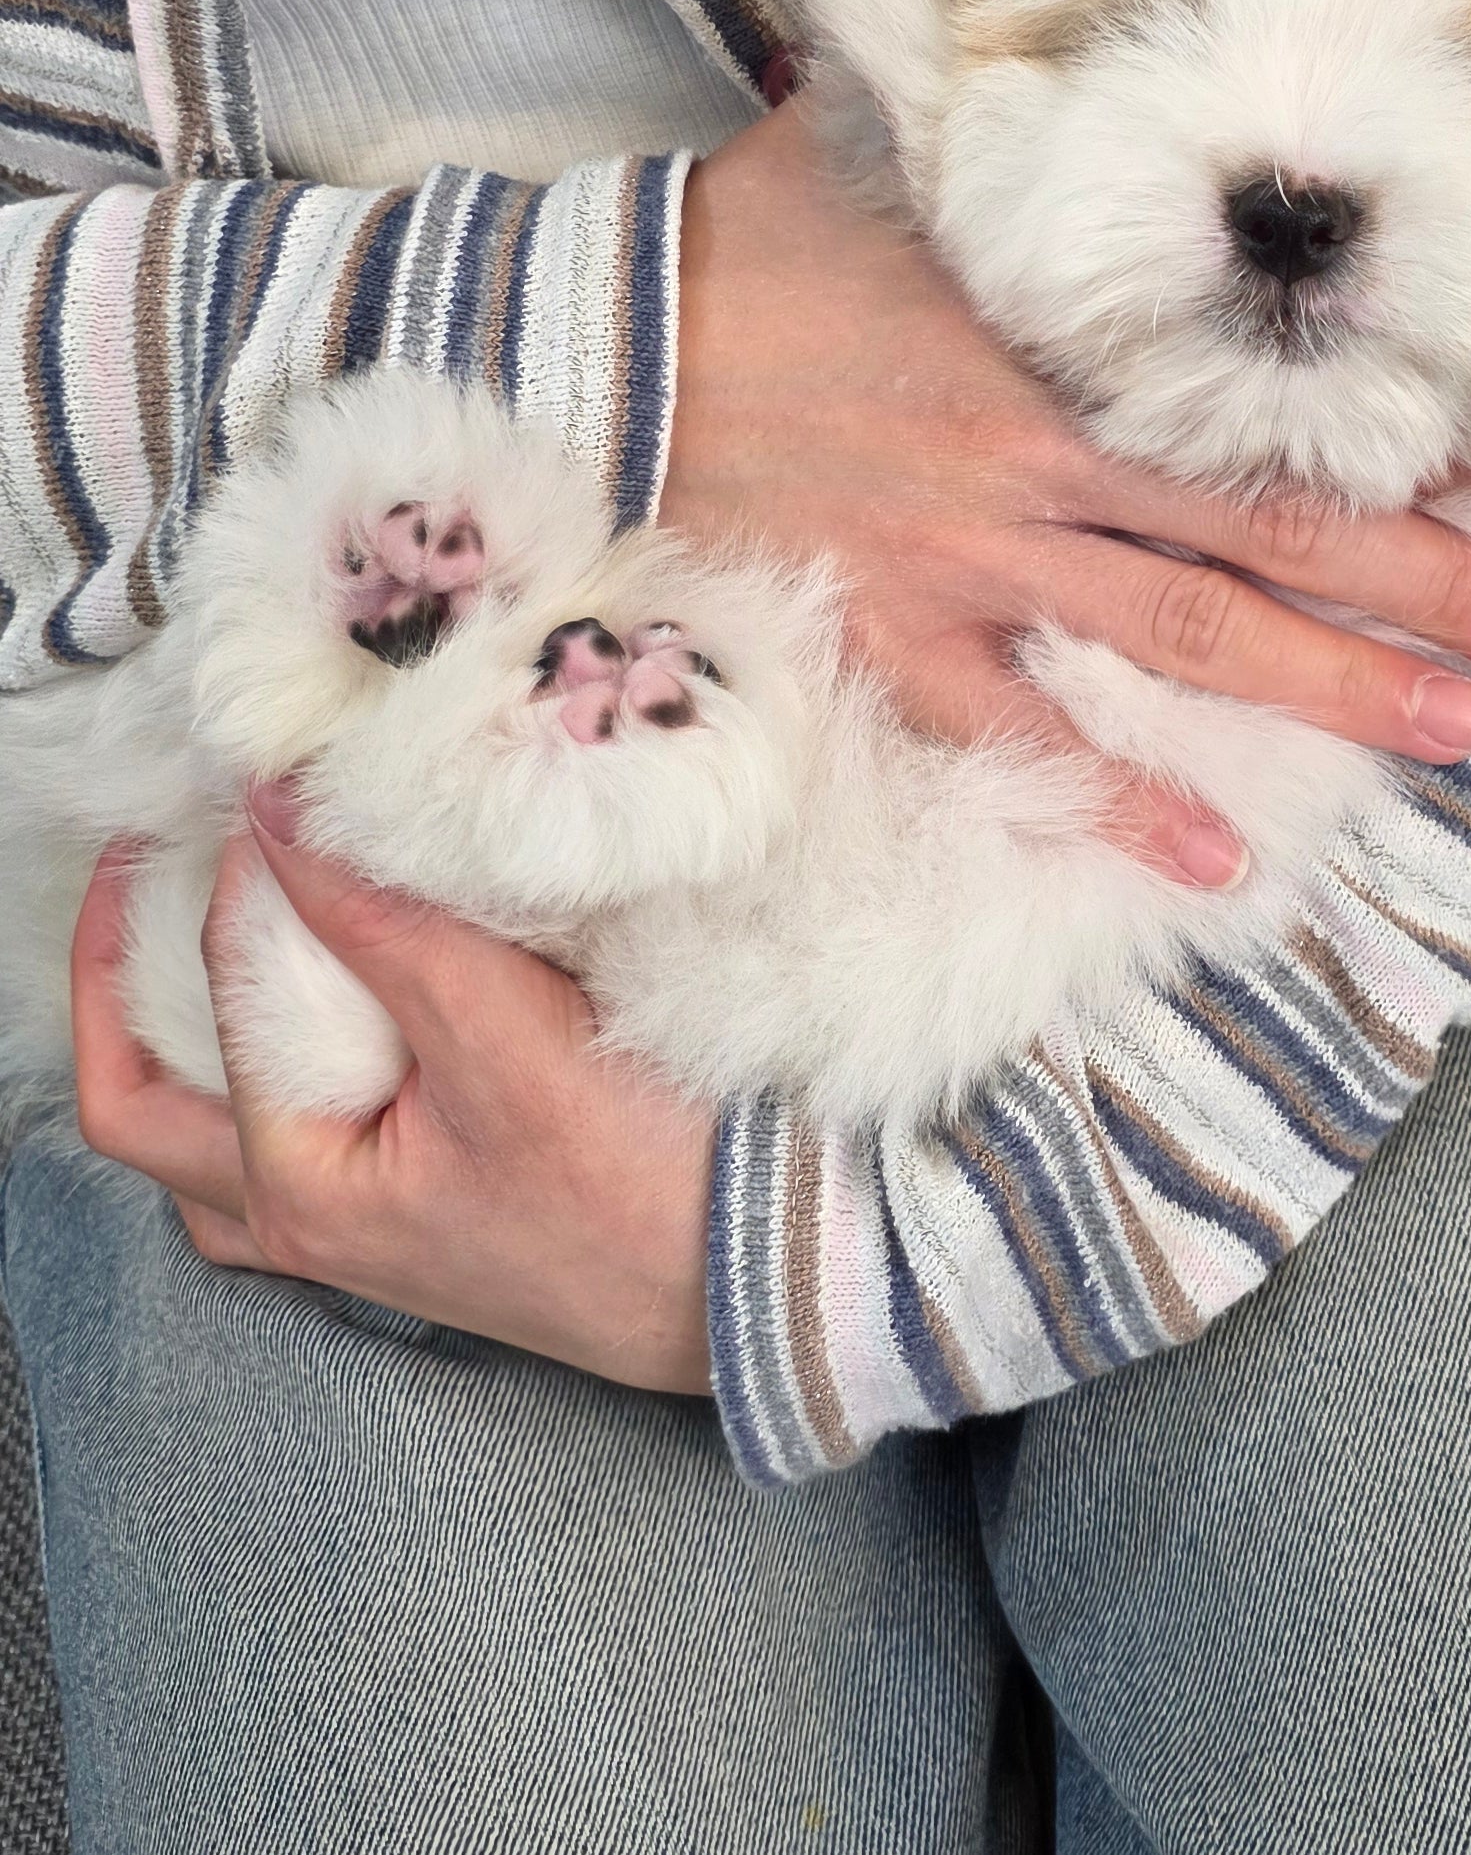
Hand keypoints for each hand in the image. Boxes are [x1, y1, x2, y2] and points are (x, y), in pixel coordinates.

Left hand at [71, 815, 712, 1395]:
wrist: (768, 1278)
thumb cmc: (644, 1189)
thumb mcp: (506, 1041)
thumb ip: (385, 924)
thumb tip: (282, 811)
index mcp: (300, 1187)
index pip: (216, 996)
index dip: (234, 872)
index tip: (281, 773)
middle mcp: (306, 1221)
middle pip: (146, 1104)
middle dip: (122, 981)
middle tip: (149, 862)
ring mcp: (358, 1229)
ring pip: (208, 1138)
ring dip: (187, 1039)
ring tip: (209, 927)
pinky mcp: (418, 1215)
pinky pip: (295, 1143)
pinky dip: (274, 1071)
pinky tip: (325, 1005)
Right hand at [665, 97, 1470, 888]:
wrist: (582, 350)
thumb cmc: (734, 242)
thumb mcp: (880, 146)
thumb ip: (992, 129)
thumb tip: (1060, 37)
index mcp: (1060, 345)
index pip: (1263, 413)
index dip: (1394, 458)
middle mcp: (1042, 460)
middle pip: (1269, 537)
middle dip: (1425, 595)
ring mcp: (969, 559)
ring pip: (1184, 638)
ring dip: (1329, 693)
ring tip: (1458, 742)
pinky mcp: (887, 634)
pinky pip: (1016, 734)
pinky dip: (1117, 800)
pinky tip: (1218, 863)